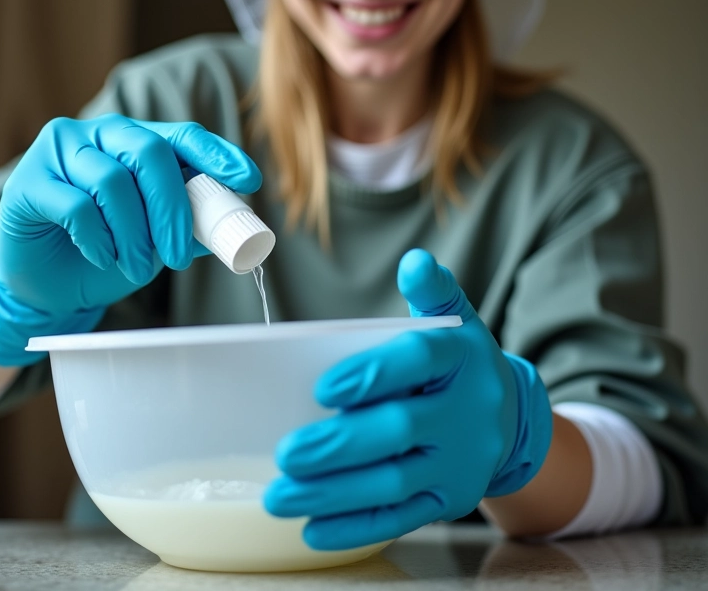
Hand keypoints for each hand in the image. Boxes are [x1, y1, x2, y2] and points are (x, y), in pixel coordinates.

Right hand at [0, 114, 260, 365]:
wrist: (48, 284)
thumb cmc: (109, 252)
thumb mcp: (157, 240)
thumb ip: (189, 226)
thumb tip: (229, 228)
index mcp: (135, 141)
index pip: (182, 135)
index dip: (216, 154)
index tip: (248, 180)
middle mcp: (97, 135)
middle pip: (148, 152)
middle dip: (172, 208)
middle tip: (179, 256)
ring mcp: (59, 152)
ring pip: (112, 181)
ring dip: (134, 234)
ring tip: (137, 268)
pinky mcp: (28, 182)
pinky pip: (75, 206)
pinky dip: (98, 239)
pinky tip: (103, 257)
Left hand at [264, 248, 551, 549]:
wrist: (511, 418)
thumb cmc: (461, 364)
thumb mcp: (456, 321)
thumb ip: (432, 292)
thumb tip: (415, 261)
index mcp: (461, 360)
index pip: (419, 361)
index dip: (373, 374)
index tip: (323, 387)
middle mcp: (466, 413)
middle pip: (400, 431)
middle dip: (340, 445)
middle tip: (287, 453)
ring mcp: (459, 463)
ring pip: (393, 483)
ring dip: (334, 493)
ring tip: (280, 495)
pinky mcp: (449, 499)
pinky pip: (402, 518)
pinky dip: (356, 527)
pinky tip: (312, 529)